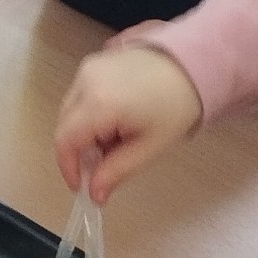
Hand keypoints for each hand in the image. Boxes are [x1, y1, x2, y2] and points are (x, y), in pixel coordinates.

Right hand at [55, 44, 202, 200]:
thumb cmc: (176, 106)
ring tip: (116, 138)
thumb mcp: (148, 147)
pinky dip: (88, 114)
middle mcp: (86, 81)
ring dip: (83, 132)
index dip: (67, 167)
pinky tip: (115, 119)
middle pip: (64, 126)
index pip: (65, 141)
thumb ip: (116, 172)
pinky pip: (79, 96)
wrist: (193, 65)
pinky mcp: (93, 63)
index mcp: (100, 103)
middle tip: (104, 164)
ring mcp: (88, 68)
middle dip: (78, 151)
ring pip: (69, 111)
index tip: (81, 185)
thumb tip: (94, 194)